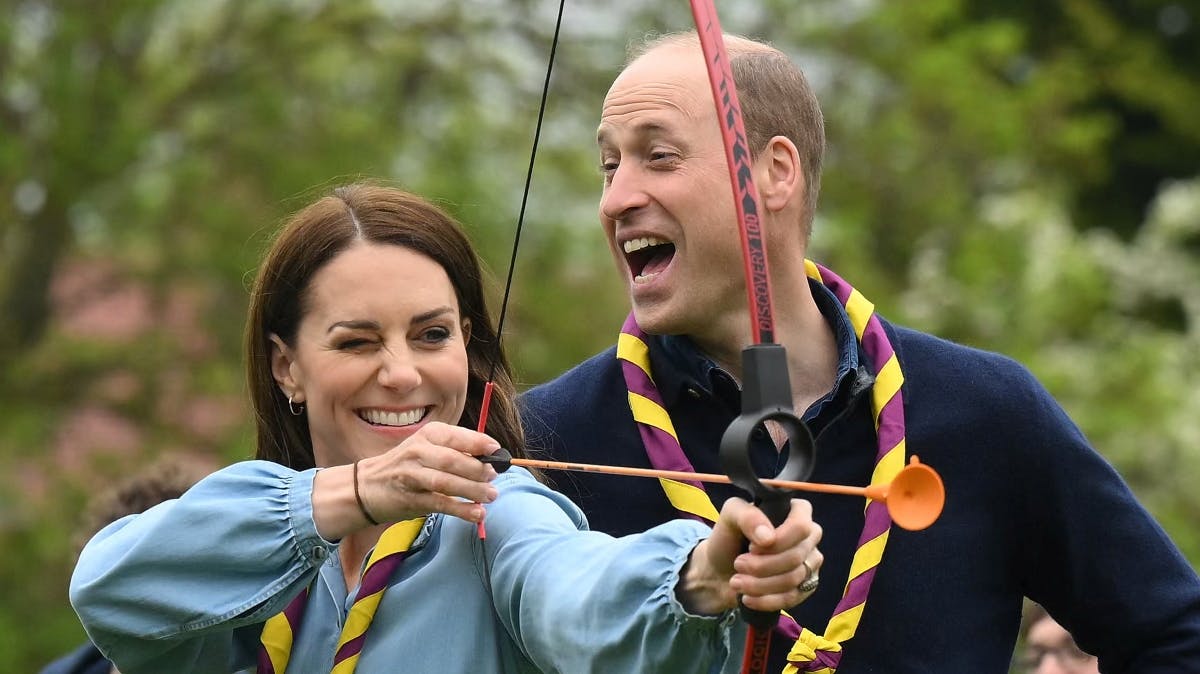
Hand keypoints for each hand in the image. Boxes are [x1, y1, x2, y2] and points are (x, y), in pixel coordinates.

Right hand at [313, 422, 501, 538]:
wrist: (365, 486)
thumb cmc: (405, 466)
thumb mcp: (427, 449)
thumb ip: (455, 452)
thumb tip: (490, 461)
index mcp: (427, 435)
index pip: (457, 436)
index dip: (479, 443)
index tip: (498, 450)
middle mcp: (418, 451)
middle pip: (453, 459)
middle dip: (478, 469)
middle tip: (495, 476)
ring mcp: (412, 475)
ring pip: (447, 482)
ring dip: (473, 490)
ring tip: (491, 496)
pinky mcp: (410, 498)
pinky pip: (440, 504)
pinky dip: (461, 510)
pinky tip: (477, 514)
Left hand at [677, 497, 821, 615]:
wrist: (719, 571)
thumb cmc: (728, 538)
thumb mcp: (730, 516)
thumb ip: (747, 516)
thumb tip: (768, 537)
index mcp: (796, 512)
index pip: (801, 526)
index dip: (778, 540)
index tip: (752, 546)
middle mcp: (808, 536)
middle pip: (795, 556)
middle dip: (761, 565)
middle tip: (738, 564)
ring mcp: (809, 563)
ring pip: (793, 579)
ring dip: (759, 584)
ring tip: (737, 581)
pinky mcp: (805, 587)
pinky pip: (793, 598)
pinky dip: (766, 600)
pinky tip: (748, 597)